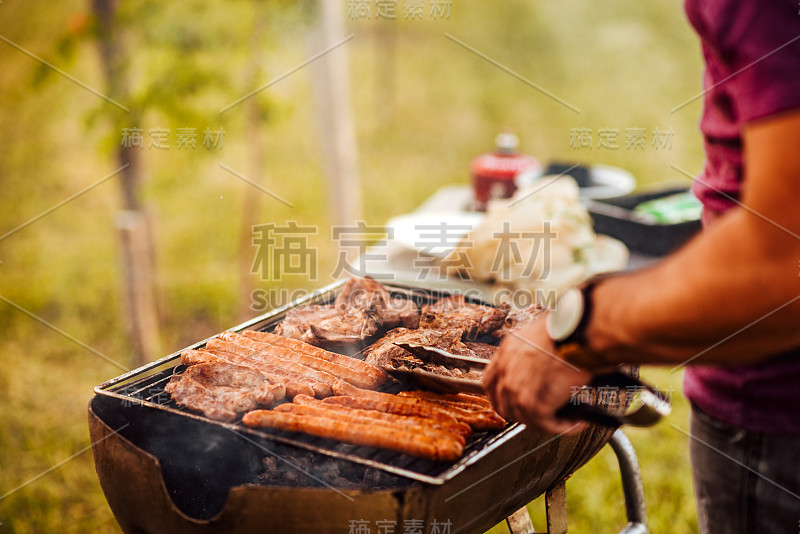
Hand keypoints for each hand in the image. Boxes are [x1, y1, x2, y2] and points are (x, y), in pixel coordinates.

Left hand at [482, 316, 592, 433]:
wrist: (575, 331)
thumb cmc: (566, 329)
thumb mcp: (540, 336)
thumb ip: (534, 354)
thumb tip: (545, 370)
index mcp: (506, 351)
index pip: (491, 382)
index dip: (503, 397)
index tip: (516, 402)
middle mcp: (505, 370)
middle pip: (503, 405)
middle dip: (524, 415)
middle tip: (545, 415)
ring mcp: (515, 387)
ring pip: (524, 418)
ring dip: (546, 423)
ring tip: (567, 420)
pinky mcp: (532, 402)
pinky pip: (545, 423)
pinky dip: (562, 427)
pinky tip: (575, 422)